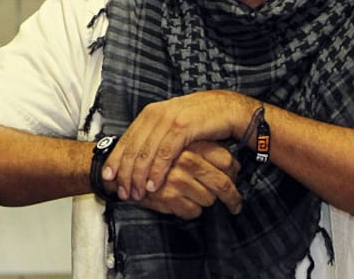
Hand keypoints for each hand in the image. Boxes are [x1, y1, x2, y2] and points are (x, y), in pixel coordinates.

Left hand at [104, 90, 254, 200]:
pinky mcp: (183, 127)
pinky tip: (153, 185)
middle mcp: (154, 115)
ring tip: (136, 193)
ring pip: (146, 152)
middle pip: (132, 148)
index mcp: (149, 114)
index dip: (115, 160)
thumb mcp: (172, 126)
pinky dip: (157, 170)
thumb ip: (155, 137)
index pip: (126, 140)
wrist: (227, 108)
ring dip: (139, 176)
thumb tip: (137, 157)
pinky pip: (165, 153)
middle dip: (124, 173)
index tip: (107, 178)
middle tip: (121, 192)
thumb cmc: (200, 121)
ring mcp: (168, 120)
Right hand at [125, 140, 242, 218]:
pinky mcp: (167, 196)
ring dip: (206, 202)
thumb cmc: (153, 156)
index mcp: (189, 143)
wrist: (119, 167)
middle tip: (235, 203)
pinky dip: (191, 211)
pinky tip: (185, 205)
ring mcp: (175, 178)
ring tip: (200, 199)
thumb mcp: (180, 144)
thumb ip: (204, 149)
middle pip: (221, 183)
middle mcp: (184, 159)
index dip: (233, 173)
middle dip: (231, 196)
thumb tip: (233, 163)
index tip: (234, 180)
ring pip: (208, 199)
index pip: (226, 160)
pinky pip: (192, 211)